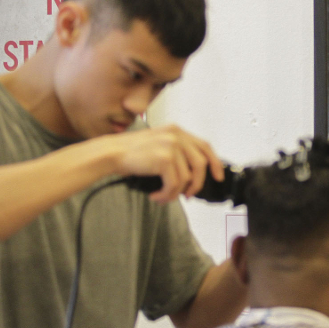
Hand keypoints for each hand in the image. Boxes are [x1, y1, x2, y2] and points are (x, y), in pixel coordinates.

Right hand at [99, 124, 224, 202]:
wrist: (111, 154)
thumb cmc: (131, 154)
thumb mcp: (158, 145)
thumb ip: (177, 153)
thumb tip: (193, 176)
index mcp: (177, 131)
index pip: (205, 146)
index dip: (214, 162)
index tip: (217, 176)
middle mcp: (177, 135)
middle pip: (201, 163)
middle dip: (197, 183)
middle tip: (189, 195)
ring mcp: (171, 146)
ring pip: (187, 178)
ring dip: (176, 193)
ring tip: (164, 197)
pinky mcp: (165, 158)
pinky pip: (175, 184)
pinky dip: (166, 195)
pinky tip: (156, 196)